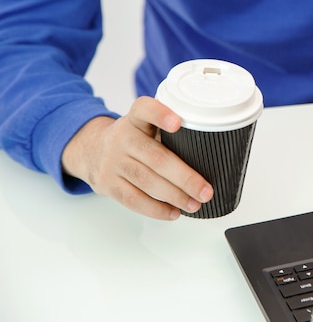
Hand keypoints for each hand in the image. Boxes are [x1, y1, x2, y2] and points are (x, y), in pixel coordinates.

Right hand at [61, 96, 212, 219]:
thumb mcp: (145, 125)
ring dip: (174, 196)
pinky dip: (156, 209)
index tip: (178, 123)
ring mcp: (112, 161)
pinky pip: (133, 199)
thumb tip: (213, 155)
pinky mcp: (107, 183)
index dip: (160, 114)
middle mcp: (122, 137)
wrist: (91, 150)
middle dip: (184, 177)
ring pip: (146, 181)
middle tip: (206, 191)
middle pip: (155, 157)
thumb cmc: (133, 139)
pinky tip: (173, 212)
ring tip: (195, 204)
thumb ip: (170, 134)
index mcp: (135, 118)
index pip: (144, 109)